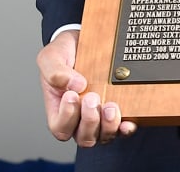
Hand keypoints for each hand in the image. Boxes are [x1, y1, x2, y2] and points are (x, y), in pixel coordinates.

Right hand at [37, 30, 133, 145]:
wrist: (85, 40)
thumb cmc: (66, 53)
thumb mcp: (52, 57)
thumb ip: (55, 72)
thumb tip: (76, 85)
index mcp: (60, 110)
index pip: (61, 128)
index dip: (67, 117)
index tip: (71, 95)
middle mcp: (80, 118)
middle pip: (84, 138)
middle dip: (89, 121)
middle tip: (92, 98)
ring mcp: (100, 117)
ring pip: (104, 137)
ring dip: (108, 125)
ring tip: (110, 105)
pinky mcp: (118, 111)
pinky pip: (123, 129)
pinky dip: (126, 129)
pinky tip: (128, 122)